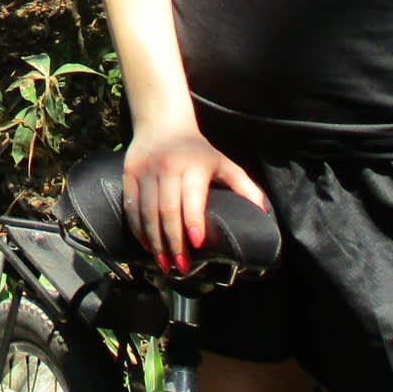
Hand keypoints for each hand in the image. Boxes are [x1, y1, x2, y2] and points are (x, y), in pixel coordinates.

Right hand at [121, 129, 268, 273]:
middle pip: (166, 210)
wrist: (162, 124)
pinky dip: (138, 229)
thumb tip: (263, 213)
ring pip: (146, 212)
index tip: (196, 244)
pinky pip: (131, 206)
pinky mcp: (130, 173)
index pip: (190, 197)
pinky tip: (148, 245)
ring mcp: (145, 170)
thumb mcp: (224, 163)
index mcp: (193, 166)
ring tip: (164, 264)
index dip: (192, 221)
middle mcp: (167, 167)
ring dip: (155, 242)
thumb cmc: (198, 152)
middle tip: (181, 268)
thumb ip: (245, 187)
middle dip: (173, 242)